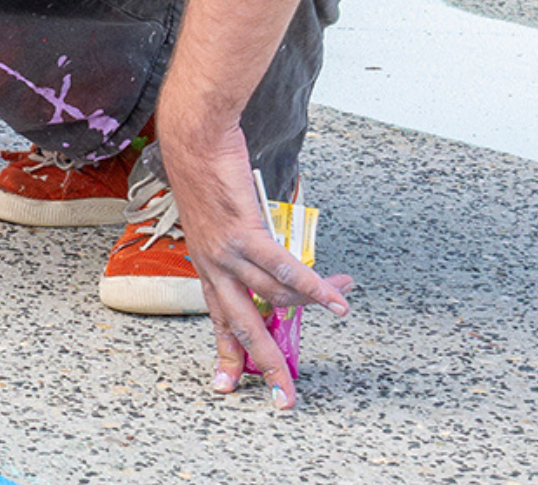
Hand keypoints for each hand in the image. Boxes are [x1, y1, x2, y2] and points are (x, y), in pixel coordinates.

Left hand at [162, 124, 352, 409]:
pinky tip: (337, 299)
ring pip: (271, 296)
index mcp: (205, 264)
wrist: (194, 140)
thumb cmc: (210, 173)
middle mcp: (212, 265)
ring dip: (311, 306)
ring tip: (343, 303)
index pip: (218, 317)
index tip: (226, 384)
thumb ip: (248, 245)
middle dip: (265, 364)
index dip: (225, 352)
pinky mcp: (245, 232)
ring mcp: (226, 251)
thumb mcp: (224, 218)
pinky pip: (283, 268)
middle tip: (284, 398)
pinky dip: (313, 286)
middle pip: (242, 325)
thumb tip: (281, 264)